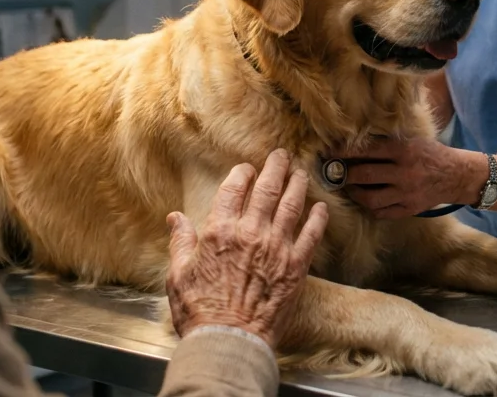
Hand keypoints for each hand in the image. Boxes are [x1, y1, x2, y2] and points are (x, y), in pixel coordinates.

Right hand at [164, 149, 328, 347]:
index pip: (233, 189)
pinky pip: (311, 235)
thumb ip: (181, 242)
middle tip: (282, 155)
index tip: (248, 168)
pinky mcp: (296, 266)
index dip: (242, 174)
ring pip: (292, 205)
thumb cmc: (200, 311)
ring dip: (298, 185)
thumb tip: (175, 219)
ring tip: (301, 173)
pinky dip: (318, 219)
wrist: (229, 340)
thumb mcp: (179, 275)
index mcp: (220, 232)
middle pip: (267, 189)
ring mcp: (276, 248)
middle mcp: (250, 233)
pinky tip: (321, 208)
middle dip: (275, 167)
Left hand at [327, 135, 483, 218]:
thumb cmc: (430, 153)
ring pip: (370, 198)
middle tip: (334, 172)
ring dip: (354, 193)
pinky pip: (382, 212)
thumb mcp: (412, 140)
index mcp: (404, 150)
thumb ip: (388, 143)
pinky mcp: (409, 209)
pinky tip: (365, 200)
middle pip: (364, 175)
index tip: (330, 152)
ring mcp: (406, 193)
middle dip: (345, 174)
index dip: (346, 151)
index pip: (368, 150)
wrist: (456, 175)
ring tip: (348, 188)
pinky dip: (370, 207)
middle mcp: (404, 172)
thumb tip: (356, 143)